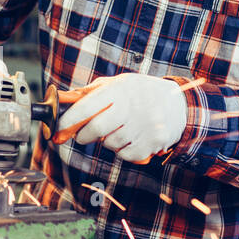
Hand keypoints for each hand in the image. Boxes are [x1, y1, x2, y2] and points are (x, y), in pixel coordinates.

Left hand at [53, 73, 185, 163]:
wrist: (179, 104)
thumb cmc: (142, 93)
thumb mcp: (120, 83)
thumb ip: (94, 91)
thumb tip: (66, 100)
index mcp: (122, 88)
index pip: (88, 105)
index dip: (70, 119)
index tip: (59, 128)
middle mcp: (134, 105)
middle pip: (97, 128)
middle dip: (84, 135)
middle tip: (82, 135)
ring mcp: (146, 125)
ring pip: (111, 143)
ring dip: (107, 141)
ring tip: (118, 130)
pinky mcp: (154, 141)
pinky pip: (126, 155)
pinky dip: (123, 151)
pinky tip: (130, 139)